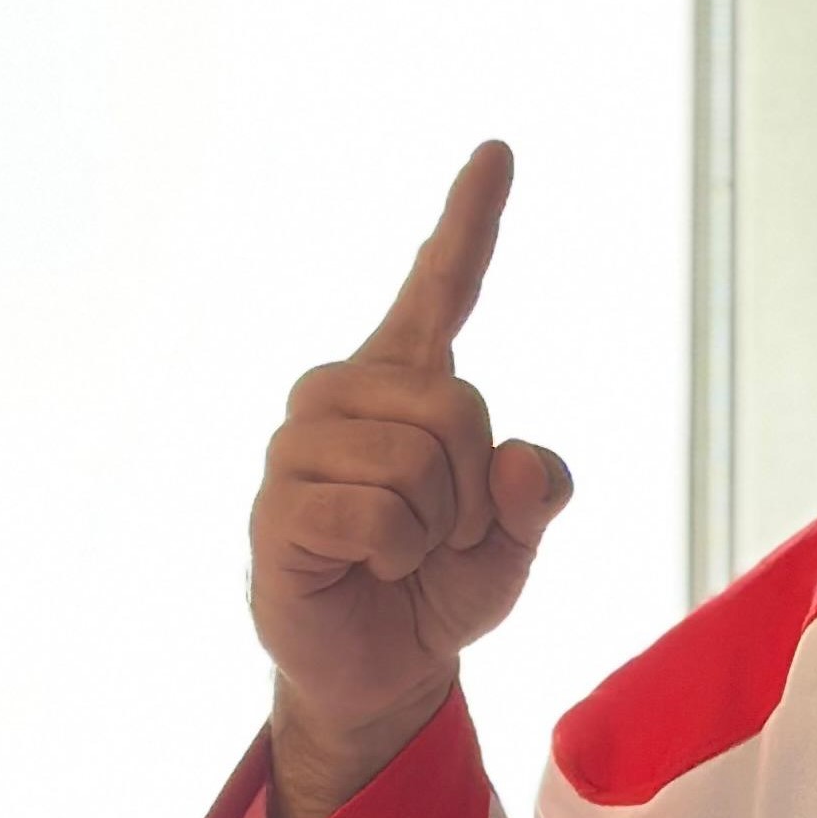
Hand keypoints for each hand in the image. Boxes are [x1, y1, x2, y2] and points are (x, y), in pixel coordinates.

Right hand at [246, 140, 572, 817]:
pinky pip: (377, 515)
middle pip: (458, 402)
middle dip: (479, 487)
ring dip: (437, 527)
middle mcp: (345, 394)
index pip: (444, 286)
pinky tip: (365, 567)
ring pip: (417, 461)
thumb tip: (522, 460)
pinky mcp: (275, 507)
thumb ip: (541, 491)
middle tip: (448, 531)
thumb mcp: (519, 537)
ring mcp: (300, 446)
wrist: (386, 668)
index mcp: (409, 382)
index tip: (499, 150)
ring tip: (403, 551)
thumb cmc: (443, 585)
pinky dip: (396, 556)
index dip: (471, 219)